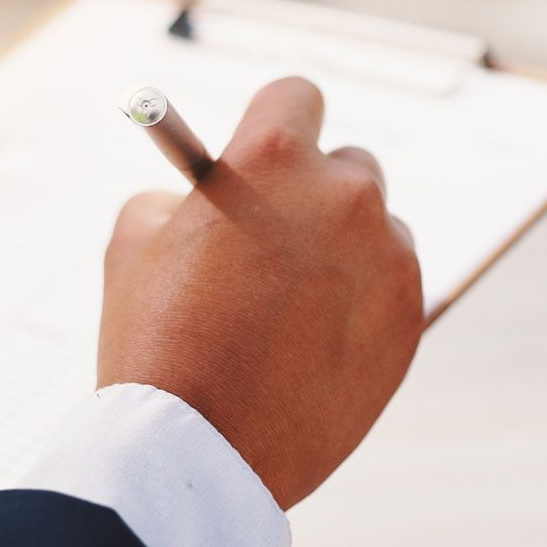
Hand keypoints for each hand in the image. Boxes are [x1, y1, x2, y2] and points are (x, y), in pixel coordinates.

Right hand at [99, 77, 426, 508]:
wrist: (200, 450)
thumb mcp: (134, 242)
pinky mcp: (411, 319)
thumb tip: (203, 198)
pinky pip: (393, 290)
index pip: (296, 96)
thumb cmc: (156, 341)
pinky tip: (313, 345)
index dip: (271, 124)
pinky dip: (362, 306)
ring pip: (377, 231)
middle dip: (314, 192)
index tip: (262, 152)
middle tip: (277, 238)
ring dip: (344, 252)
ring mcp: (388, 258)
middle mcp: (345, 195)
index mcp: (272, 158)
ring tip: (291, 308)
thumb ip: (180, 197)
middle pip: (348, 163)